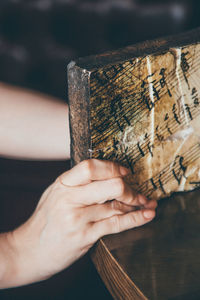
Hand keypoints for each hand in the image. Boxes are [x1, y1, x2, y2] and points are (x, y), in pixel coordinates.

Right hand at [6, 159, 156, 286]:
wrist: (29, 250)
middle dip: (129, 188)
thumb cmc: (45, 220)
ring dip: (137, 203)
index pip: (91, 166)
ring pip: (116, 205)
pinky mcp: (84, 236)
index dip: (112, 167)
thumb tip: (105, 173)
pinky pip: (116, 224)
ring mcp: (77, 218)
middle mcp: (70, 198)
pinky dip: (136, 219)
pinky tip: (147, 215)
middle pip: (110, 185)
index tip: (124, 172)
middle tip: (136, 192)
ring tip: (147, 202)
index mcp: (63, 184)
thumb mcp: (55, 193)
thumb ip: (77, 183)